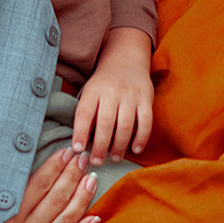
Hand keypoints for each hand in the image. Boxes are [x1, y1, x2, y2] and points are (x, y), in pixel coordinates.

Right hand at [0, 145, 101, 222]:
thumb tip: (9, 164)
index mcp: (6, 220)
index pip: (38, 186)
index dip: (54, 167)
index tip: (65, 152)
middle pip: (56, 200)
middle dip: (72, 176)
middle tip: (83, 158)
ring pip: (66, 222)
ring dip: (82, 199)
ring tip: (92, 179)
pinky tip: (95, 218)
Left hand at [72, 26, 153, 167]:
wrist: (126, 61)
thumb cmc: (104, 84)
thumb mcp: (90, 92)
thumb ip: (86, 114)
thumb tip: (81, 143)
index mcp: (94, 90)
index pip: (84, 113)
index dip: (79, 132)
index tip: (77, 149)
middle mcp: (112, 92)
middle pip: (105, 123)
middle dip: (100, 146)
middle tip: (97, 161)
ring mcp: (130, 95)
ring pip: (125, 125)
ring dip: (119, 146)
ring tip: (114, 158)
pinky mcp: (146, 98)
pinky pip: (145, 122)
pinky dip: (141, 138)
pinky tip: (135, 149)